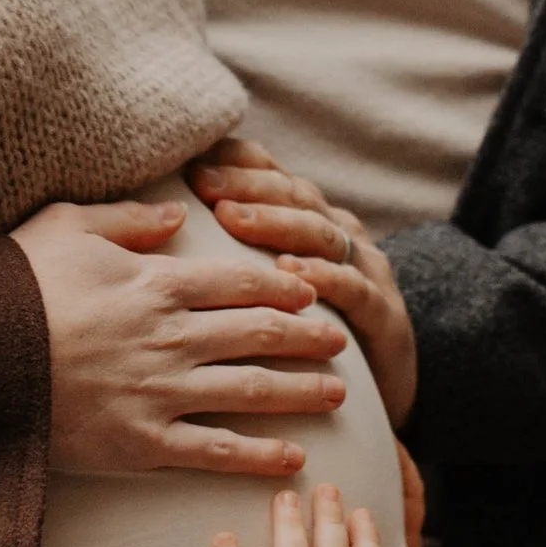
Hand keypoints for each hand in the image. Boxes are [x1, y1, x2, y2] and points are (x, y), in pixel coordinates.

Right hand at [10, 195, 347, 477]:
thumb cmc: (12, 285)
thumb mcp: (66, 226)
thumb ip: (128, 219)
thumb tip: (177, 212)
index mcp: (158, 283)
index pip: (241, 281)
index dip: (283, 285)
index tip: (310, 290)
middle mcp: (172, 337)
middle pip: (261, 334)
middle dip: (308, 336)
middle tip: (341, 341)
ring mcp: (161, 392)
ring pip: (252, 392)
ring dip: (300, 392)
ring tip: (336, 393)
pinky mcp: (142, 443)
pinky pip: (215, 451)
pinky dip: (259, 455)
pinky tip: (294, 457)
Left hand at [187, 140, 418, 429]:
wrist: (380, 387)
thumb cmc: (306, 334)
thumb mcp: (271, 284)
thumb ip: (230, 250)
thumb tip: (162, 220)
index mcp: (310, 220)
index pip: (273, 177)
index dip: (236, 165)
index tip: (192, 159)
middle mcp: (339, 234)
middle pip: (294, 196)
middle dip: (247, 187)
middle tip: (203, 183)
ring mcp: (366, 270)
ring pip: (321, 234)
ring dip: (277, 224)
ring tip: (234, 220)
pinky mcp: (383, 314)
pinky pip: (354, 289)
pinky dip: (325, 279)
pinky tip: (293, 276)